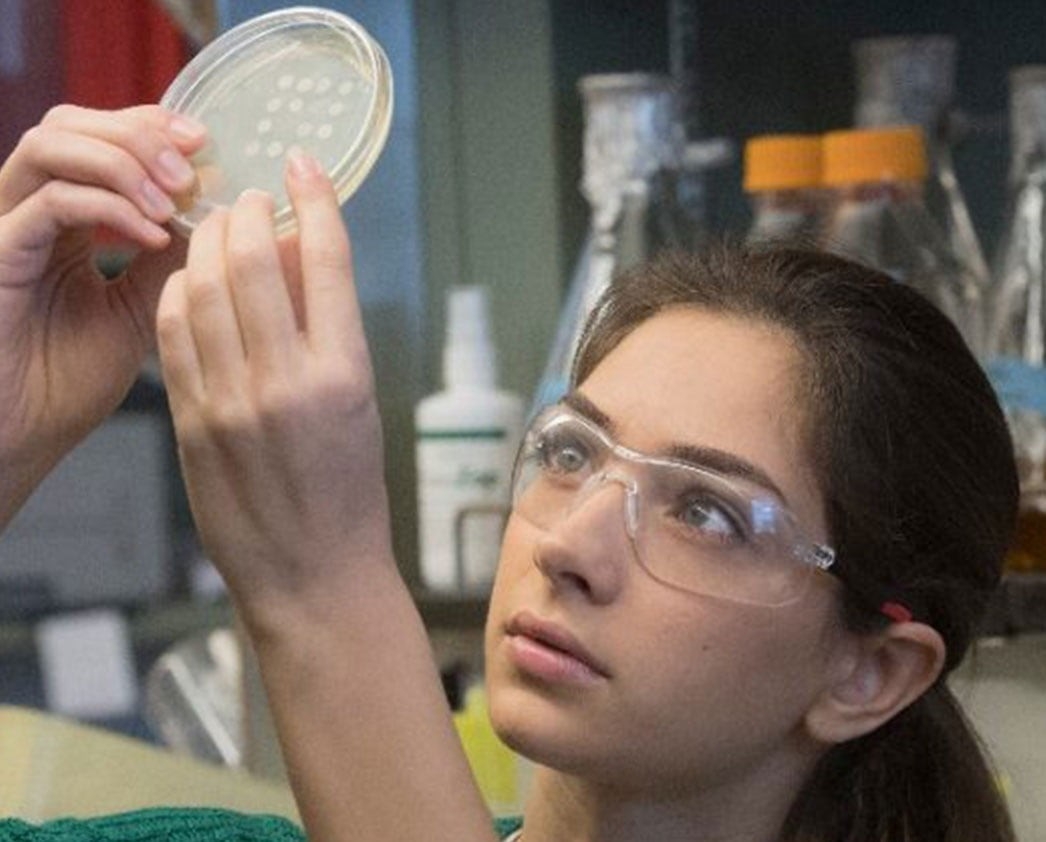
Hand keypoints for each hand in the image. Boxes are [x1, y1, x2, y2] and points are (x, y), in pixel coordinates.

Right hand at [0, 104, 204, 524]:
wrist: (19, 437)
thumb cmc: (70, 382)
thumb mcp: (143, 309)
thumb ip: (177, 260)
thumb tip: (243, 223)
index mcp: (63, 218)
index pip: (102, 139)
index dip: (153, 129)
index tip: (208, 144)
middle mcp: (27, 211)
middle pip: (73, 123)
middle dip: (140, 133)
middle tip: (194, 168)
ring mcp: (5, 228)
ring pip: (54, 144)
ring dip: (125, 161)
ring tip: (175, 201)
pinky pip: (47, 204)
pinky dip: (107, 207)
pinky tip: (152, 234)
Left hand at [157, 151, 392, 629]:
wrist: (313, 575)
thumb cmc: (350, 494)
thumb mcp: (361, 405)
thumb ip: (329, 332)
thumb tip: (297, 259)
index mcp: (345, 374)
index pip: (324, 259)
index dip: (312, 199)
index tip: (303, 165)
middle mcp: (286, 382)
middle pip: (249, 260)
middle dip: (248, 211)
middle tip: (251, 197)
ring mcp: (231, 403)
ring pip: (200, 288)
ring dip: (206, 244)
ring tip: (217, 232)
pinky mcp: (191, 423)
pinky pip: (173, 335)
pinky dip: (179, 293)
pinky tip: (189, 284)